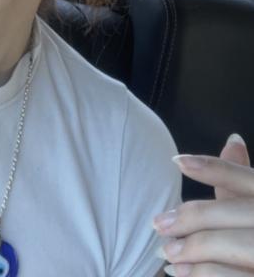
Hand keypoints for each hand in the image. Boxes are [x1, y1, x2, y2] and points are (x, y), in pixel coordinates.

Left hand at [152, 133, 253, 275]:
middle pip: (233, 211)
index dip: (213, 168)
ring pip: (228, 245)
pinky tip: (179, 272)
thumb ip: (239, 182)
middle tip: (159, 224)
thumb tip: (232, 140)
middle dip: (192, 216)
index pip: (245, 179)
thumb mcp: (252, 209)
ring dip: (191, 248)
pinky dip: (200, 273)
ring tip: (167, 252)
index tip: (177, 160)